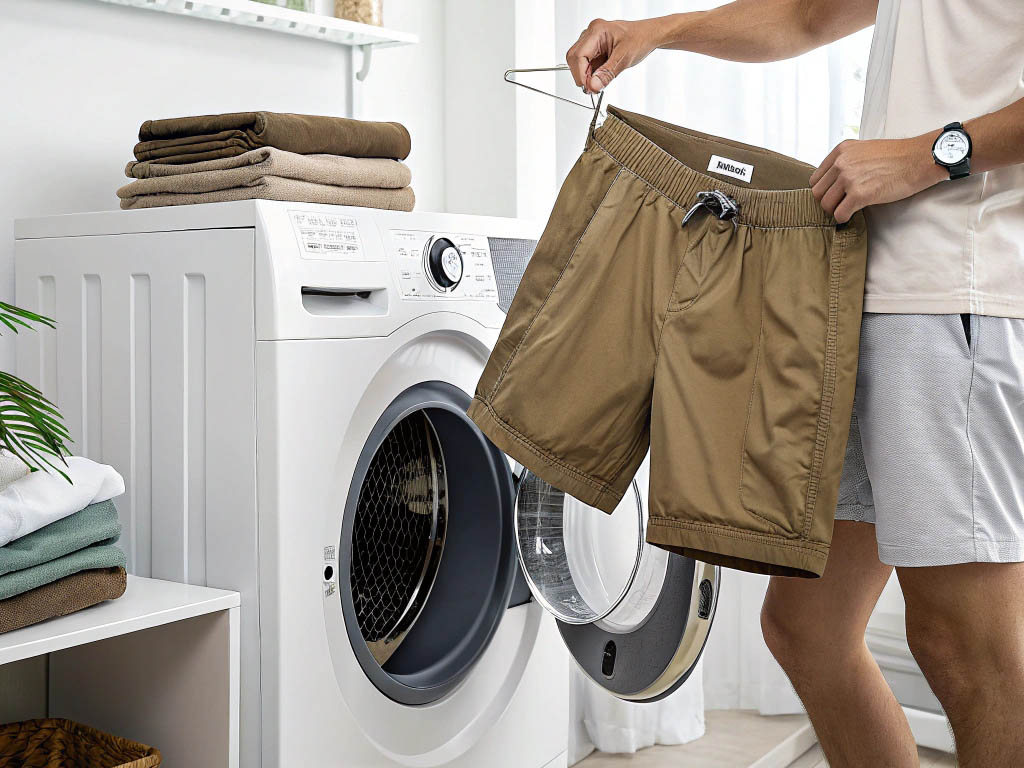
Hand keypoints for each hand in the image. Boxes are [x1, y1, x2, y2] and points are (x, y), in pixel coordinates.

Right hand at [567, 18, 660, 93]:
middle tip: (592, 88)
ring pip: (579, 62)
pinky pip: (587, 63)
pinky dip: (591, 74)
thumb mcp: (624, 58)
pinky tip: (599, 78)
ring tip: (598, 84)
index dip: (580, 74)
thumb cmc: (640, 38)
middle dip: (581, 75)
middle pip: (574, 58)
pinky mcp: (595, 48)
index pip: (579, 55)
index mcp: (597, 31)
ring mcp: (592, 41)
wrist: (649, 36)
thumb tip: (593, 85)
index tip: (588, 87)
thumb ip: (607, 73)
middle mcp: (592, 34)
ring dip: (586, 76)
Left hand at [809, 134, 946, 222]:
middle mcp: (841, 163)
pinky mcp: (860, 194)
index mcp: (841, 150)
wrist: (920, 158)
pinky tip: (852, 215)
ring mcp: (849, 178)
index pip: (816, 178)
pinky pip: (839, 214)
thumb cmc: (897, 156)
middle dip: (827, 202)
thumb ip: (847, 161)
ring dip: (835, 211)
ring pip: (826, 205)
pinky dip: (844, 218)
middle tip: (840, 205)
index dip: (824, 190)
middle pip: (817, 193)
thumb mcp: (865, 149)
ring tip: (848, 210)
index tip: (834, 195)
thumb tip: (833, 181)